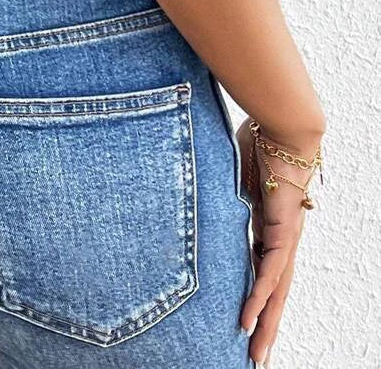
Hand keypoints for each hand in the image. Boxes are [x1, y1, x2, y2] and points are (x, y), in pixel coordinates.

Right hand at [238, 117, 318, 365]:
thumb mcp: (229, 174)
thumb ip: (217, 192)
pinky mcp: (284, 230)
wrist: (284, 123)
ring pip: (276, 289)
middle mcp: (279, 236)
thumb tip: (185, 191)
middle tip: (254, 355)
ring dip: (265, 322)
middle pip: (273, 290)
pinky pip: (270, 270)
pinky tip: (250, 316)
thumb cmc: (258, 137)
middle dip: (264, 324)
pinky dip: (259, 295)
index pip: (260, 269)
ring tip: (255, 351)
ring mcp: (285, 235)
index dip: (253, 296)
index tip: (242, 318)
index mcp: (266, 224)